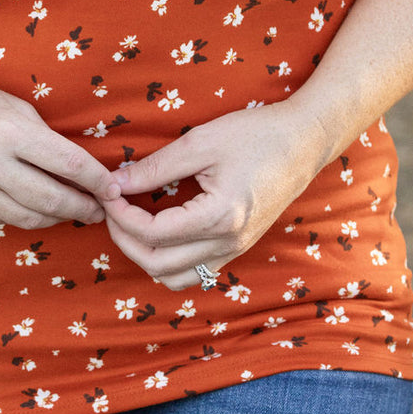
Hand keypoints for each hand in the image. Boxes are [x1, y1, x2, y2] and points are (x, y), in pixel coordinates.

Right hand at [0, 65, 120, 227]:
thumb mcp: (10, 107)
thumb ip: (43, 139)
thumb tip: (78, 171)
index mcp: (10, 133)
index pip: (71, 166)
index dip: (99, 181)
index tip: (114, 188)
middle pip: (54, 201)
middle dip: (85, 208)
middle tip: (100, 209)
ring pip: (29, 218)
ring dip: (57, 218)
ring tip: (72, 212)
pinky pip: (1, 220)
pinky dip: (22, 215)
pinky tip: (32, 208)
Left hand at [103, 103, 327, 288]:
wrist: (303, 141)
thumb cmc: (255, 134)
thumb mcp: (199, 142)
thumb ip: (155, 167)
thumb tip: (115, 183)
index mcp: (219, 216)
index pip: (153, 233)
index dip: (121, 215)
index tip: (108, 191)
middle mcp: (229, 242)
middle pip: (158, 265)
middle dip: (125, 240)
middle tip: (111, 209)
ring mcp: (235, 249)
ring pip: (176, 279)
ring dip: (145, 257)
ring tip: (131, 223)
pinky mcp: (238, 247)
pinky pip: (195, 273)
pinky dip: (169, 262)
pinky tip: (159, 232)